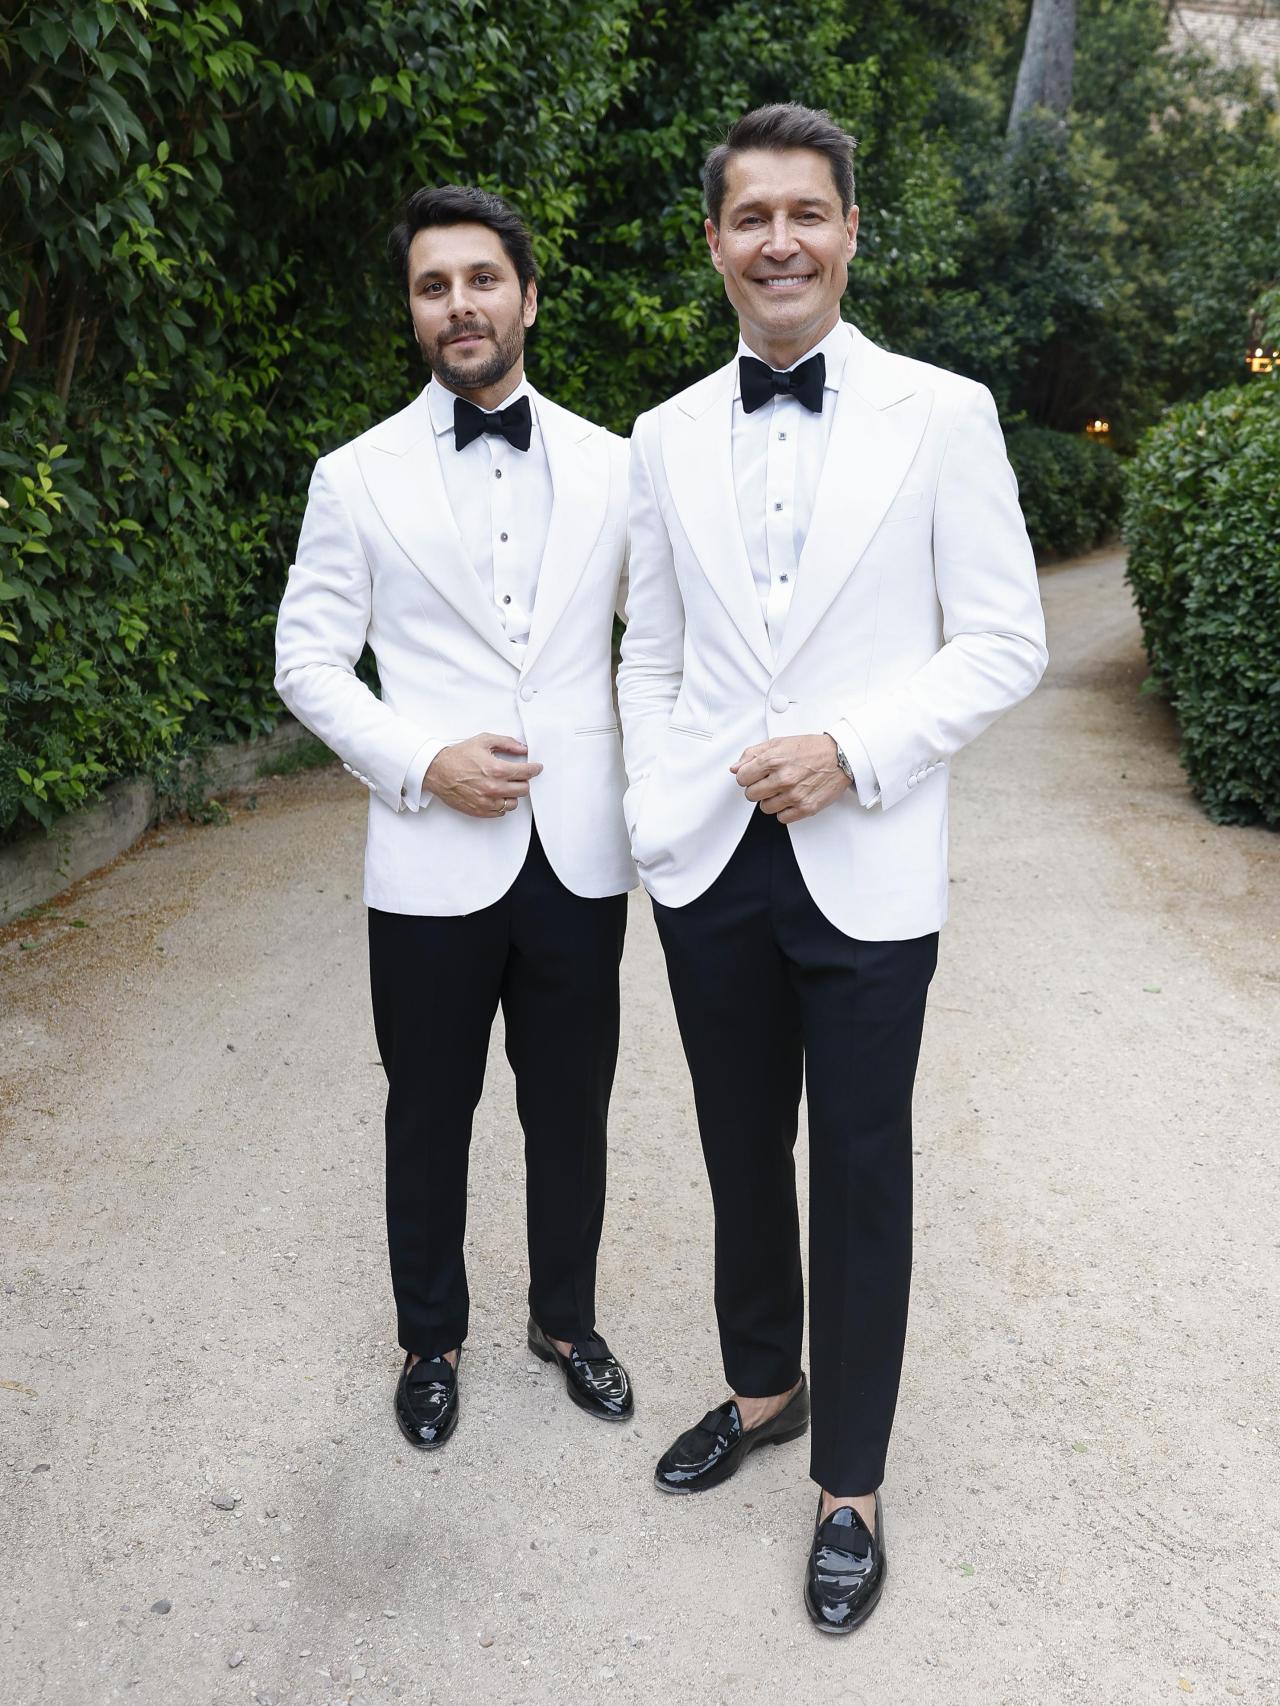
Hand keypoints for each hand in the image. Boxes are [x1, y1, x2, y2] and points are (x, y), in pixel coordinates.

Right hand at [423, 733, 541, 817]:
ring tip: (506, 785)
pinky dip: (502, 804)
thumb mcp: (483, 741)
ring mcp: (487, 801)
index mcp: (497, 770)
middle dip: (524, 781)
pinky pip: (501, 812)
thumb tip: (522, 748)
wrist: (437, 771)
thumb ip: (506, 743)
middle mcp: (494, 788)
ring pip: (514, 803)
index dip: (535, 769)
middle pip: (523, 789)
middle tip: (519, 776)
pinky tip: (497, 795)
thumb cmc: (458, 756)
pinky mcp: (480, 810)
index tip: (537, 768)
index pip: (527, 773)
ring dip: (513, 794)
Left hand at [731, 733, 848, 824]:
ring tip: (783, 789)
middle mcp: (783, 778)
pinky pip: (782, 818)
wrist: (841, 757)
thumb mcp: (779, 743)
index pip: (742, 778)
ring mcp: (794, 795)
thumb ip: (753, 754)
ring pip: (765, 808)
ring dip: (771, 800)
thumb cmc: (812, 749)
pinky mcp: (806, 807)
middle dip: (757, 789)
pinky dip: (785, 811)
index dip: (746, 777)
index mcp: (774, 760)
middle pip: (751, 795)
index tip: (753, 776)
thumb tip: (736, 767)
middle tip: (769, 782)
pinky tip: (791, 799)